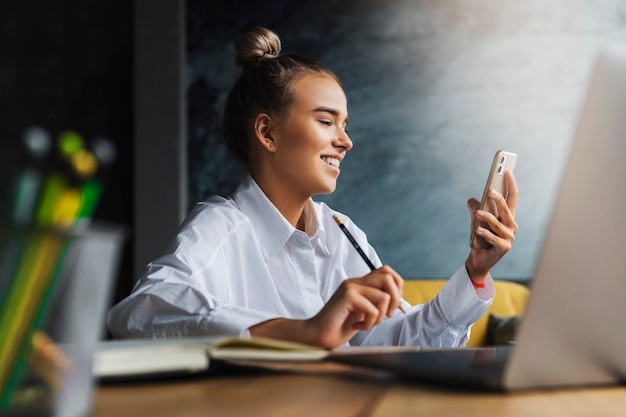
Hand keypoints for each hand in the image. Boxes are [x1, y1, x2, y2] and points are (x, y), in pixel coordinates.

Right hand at [249, 265, 403, 348]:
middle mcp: (355, 282)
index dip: (397, 287)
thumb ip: (376, 303)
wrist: (317, 334)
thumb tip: (397, 302)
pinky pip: (373, 309)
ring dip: (381, 315)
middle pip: (388, 276)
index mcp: (359, 283)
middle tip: (386, 315)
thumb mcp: (363, 313)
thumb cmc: (338, 326)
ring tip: (367, 322)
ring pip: (384, 295)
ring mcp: (351, 287)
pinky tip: (356, 326)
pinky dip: (368, 323)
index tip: (391, 307)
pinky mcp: (348, 296)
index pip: (386, 272)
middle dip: (395, 298)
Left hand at [466, 170, 518, 281]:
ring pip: (498, 224)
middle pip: (507, 209)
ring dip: (487, 217)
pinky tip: (478, 230)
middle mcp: (511, 226)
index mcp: (507, 216)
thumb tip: (472, 201)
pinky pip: (494, 238)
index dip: (511, 184)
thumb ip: (475, 209)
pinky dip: (485, 233)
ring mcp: (509, 237)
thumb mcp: (476, 220)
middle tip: (489, 190)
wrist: (479, 258)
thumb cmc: (480, 237)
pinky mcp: (504, 248)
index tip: (507, 171)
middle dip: (498, 199)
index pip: (512, 197)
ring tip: (477, 213)